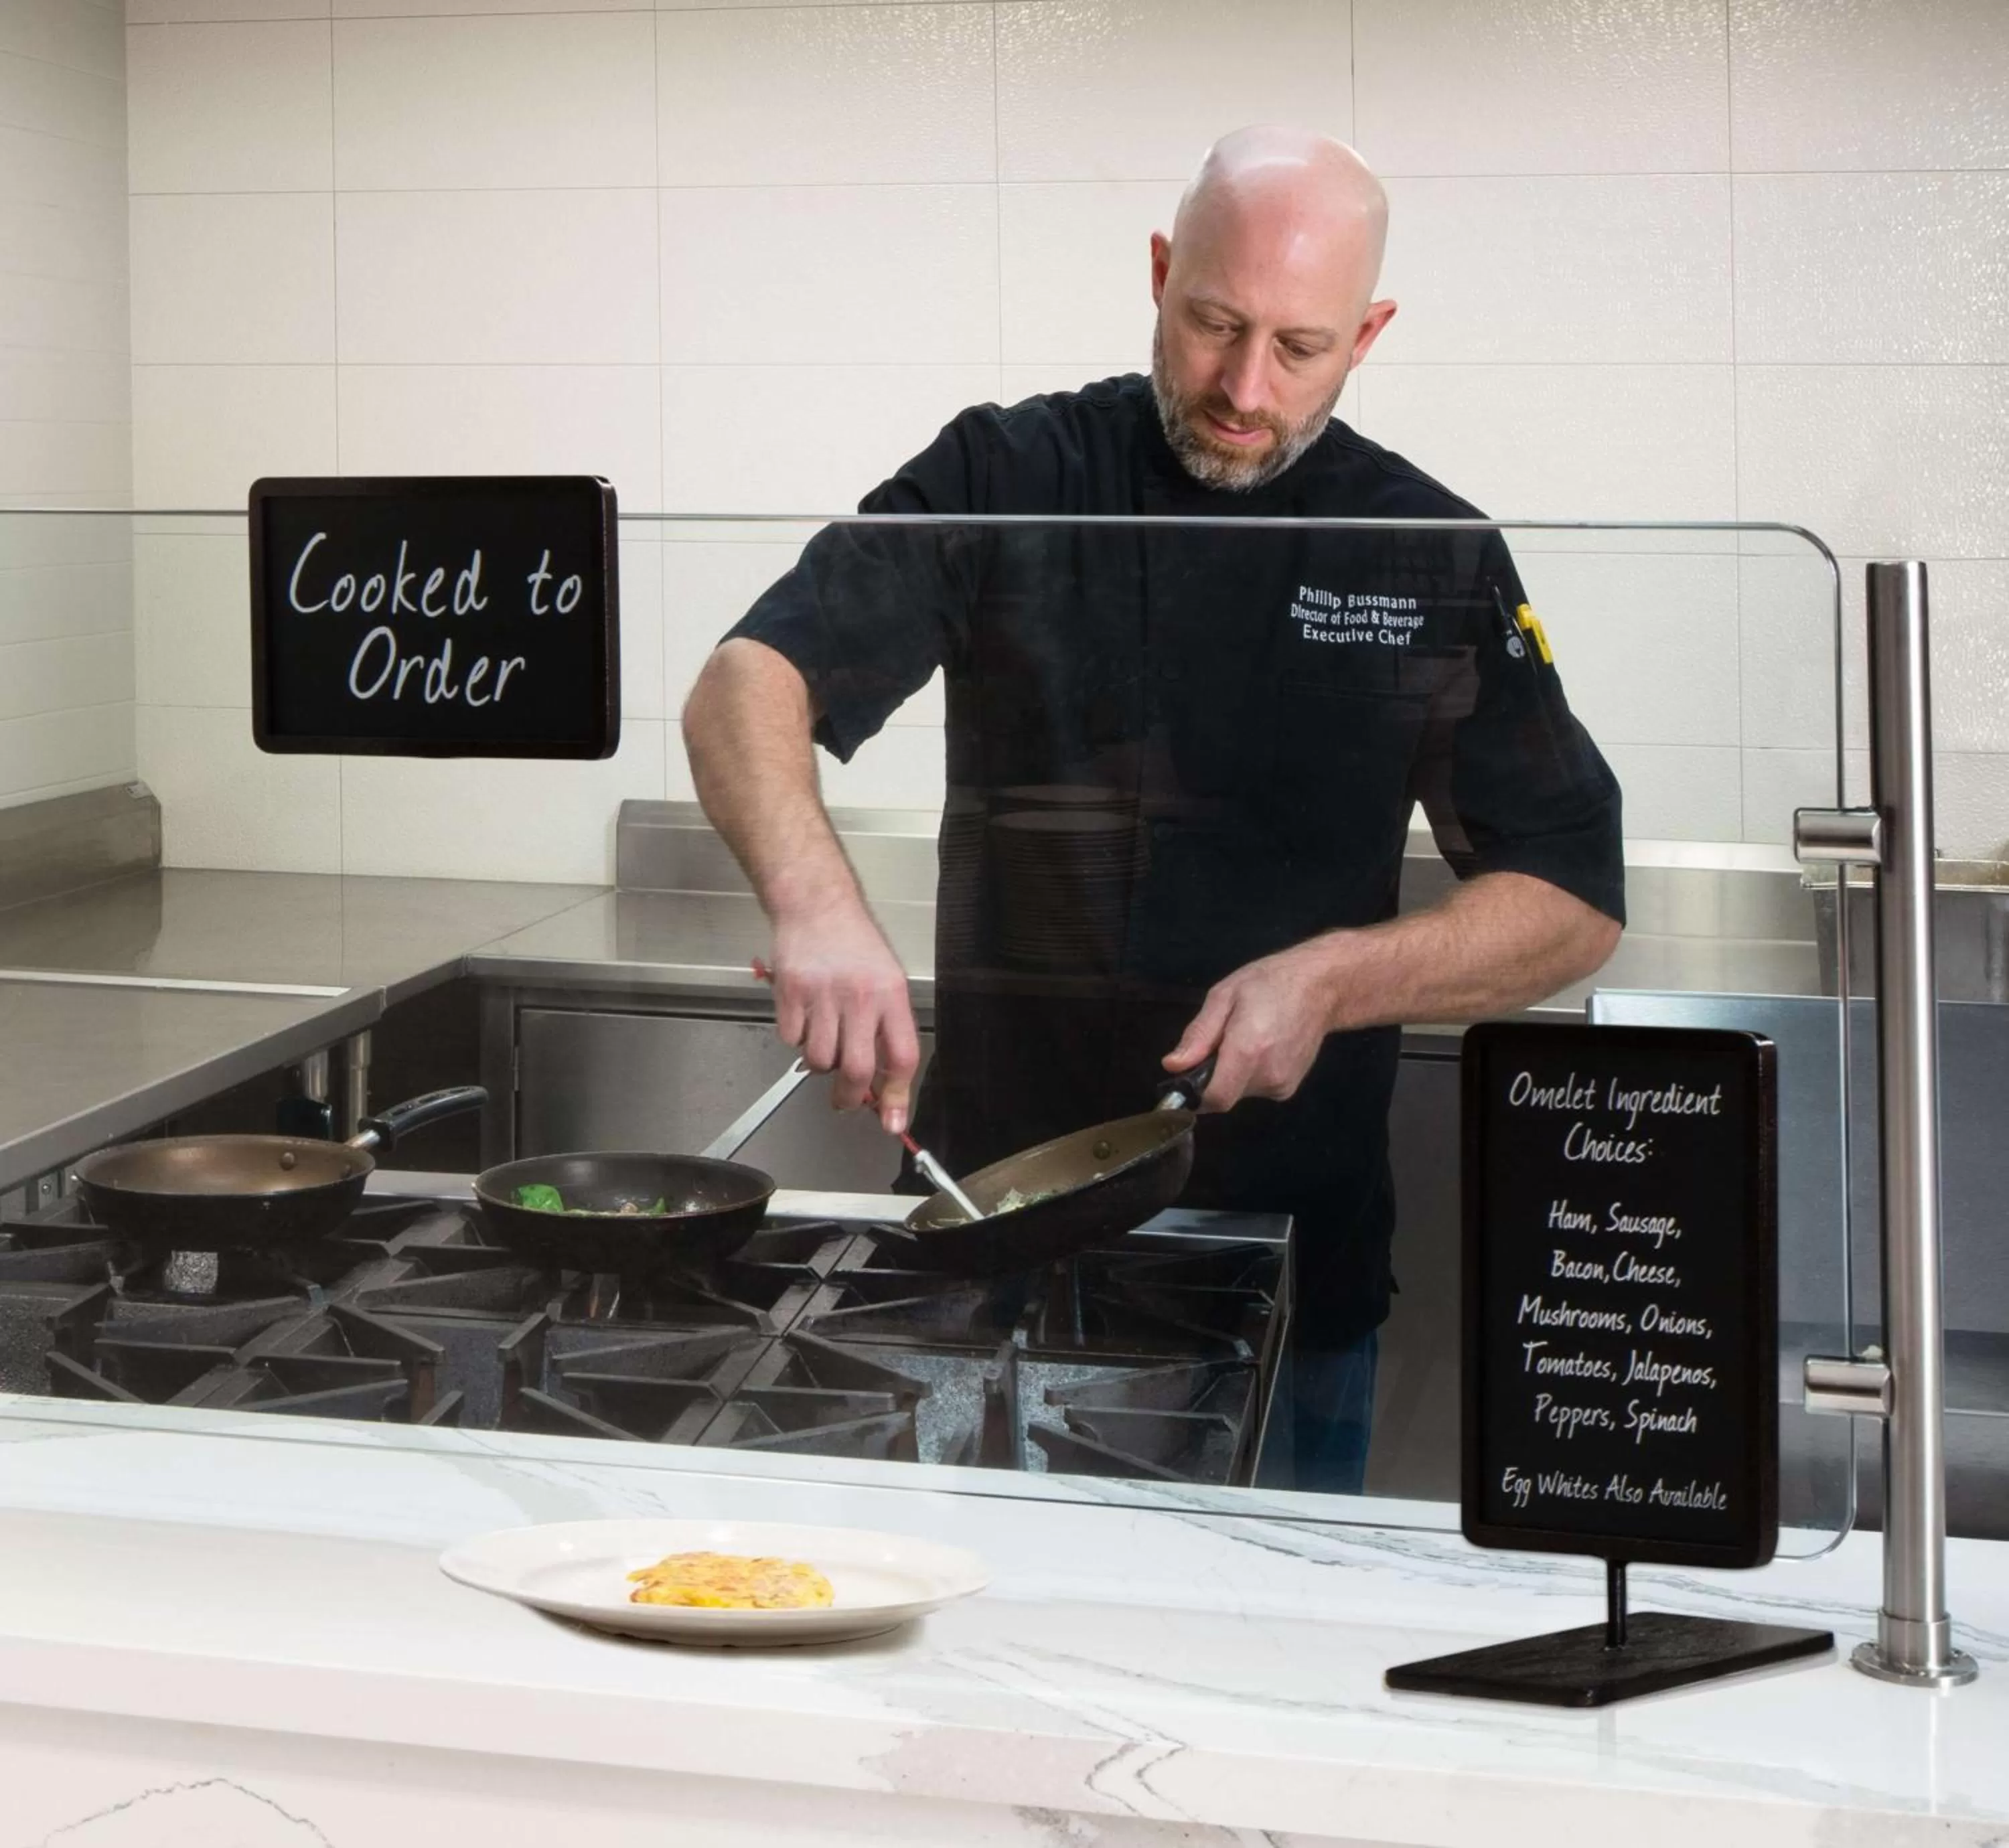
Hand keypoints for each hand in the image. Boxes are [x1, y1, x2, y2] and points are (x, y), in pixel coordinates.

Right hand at [767, 900, 920, 1134]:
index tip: (894, 1122)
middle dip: (851, 1097)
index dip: (898, 1096)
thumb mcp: (886, 979)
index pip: (901, 1056)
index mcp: (890, 994)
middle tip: (847, 1100)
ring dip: (821, 1064)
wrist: (816, 904)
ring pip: (820, 1060)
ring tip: (824, 1040)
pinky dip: (797, 1038)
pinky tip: (804, 1016)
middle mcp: (859, 997)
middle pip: (857, 1069)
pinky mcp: (790, 993)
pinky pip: (792, 1039)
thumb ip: (886, 1028)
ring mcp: (822, 995)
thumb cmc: (854, 943)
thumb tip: (884, 1081)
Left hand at [1162, 940, 1342, 1110]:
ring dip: (1233, 1074)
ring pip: (1239, 1092)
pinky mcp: (1289, 1088)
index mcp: (1248, 1051)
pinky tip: (1263, 1048)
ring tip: (1246, 1039)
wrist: (1321, 987)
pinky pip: (1256, 1090)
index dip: (1195, 1094)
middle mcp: (1267, 1075)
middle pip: (1224, 1094)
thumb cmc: (1269, 983)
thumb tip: (1172, 1066)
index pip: (1215, 1099)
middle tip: (1223, 1041)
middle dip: (1214, 1075)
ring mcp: (1282, 1085)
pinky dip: (1250, 1075)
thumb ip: (1198, 1035)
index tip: (1187, 1076)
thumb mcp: (1224, 997)